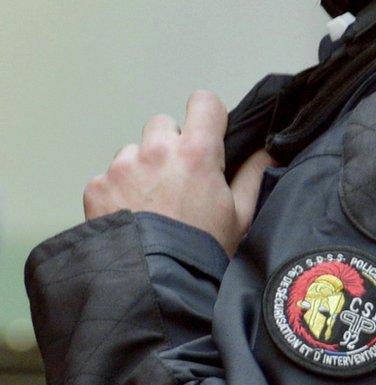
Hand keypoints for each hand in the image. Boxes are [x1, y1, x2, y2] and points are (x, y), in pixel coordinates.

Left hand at [86, 92, 273, 255]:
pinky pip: (108, 176)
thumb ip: (254, 174)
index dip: (208, 116)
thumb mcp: (241, 214)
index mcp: (197, 152)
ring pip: (133, 150)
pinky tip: (130, 214)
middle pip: (163, 125)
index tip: (208, 134)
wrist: (154, 282)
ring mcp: (122, 167)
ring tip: (151, 202)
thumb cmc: (200, 249)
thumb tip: (268, 149)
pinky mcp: (97, 186)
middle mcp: (156, 150)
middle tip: (178, 178)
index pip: (203, 102)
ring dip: (142, 167)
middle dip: (170, 145)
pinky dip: (117, 191)